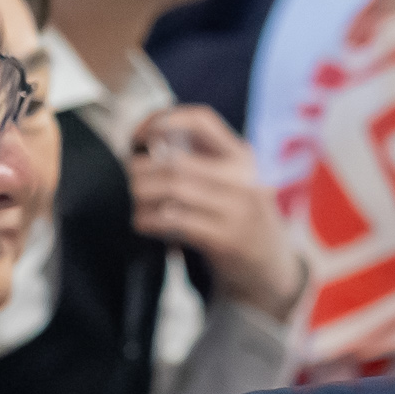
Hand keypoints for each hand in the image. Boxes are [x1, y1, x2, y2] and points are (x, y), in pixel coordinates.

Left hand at [128, 105, 304, 316]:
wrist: (272, 273)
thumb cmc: (239, 225)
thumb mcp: (232, 187)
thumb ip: (200, 166)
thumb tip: (146, 149)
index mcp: (242, 158)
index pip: (202, 121)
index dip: (163, 120)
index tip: (138, 137)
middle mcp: (244, 179)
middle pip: (178, 161)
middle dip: (140, 170)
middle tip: (123, 180)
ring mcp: (239, 210)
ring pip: (175, 189)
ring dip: (142, 195)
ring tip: (130, 202)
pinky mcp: (228, 240)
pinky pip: (178, 222)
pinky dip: (151, 220)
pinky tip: (142, 223)